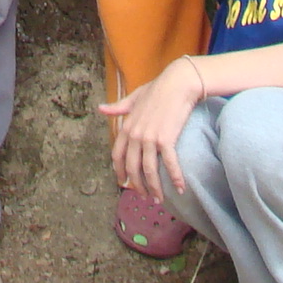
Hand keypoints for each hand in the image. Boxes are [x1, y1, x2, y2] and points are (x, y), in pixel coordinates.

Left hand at [98, 59, 204, 204]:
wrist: (177, 83)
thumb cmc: (157, 90)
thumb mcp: (134, 98)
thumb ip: (119, 107)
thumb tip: (101, 108)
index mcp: (126, 127)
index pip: (117, 156)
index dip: (119, 172)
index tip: (124, 184)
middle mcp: (135, 135)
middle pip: (132, 168)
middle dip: (138, 186)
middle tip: (145, 197)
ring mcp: (149, 138)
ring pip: (149, 171)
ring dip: (154, 188)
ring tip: (159, 199)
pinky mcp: (166, 139)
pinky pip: (169, 164)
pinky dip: (175, 178)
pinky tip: (180, 188)